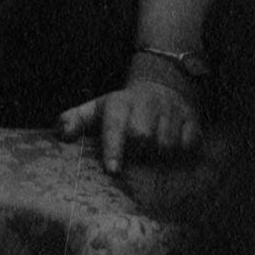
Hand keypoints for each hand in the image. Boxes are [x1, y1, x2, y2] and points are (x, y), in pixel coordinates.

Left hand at [59, 64, 204, 172]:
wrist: (163, 84)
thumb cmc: (123, 107)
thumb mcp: (97, 109)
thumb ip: (76, 120)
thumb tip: (62, 133)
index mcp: (120, 103)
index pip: (115, 126)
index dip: (113, 148)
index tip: (113, 170)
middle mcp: (146, 103)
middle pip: (143, 137)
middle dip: (138, 151)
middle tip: (137, 153)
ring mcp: (171, 110)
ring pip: (167, 144)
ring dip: (160, 154)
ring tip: (153, 149)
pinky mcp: (192, 118)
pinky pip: (189, 144)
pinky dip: (182, 150)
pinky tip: (174, 146)